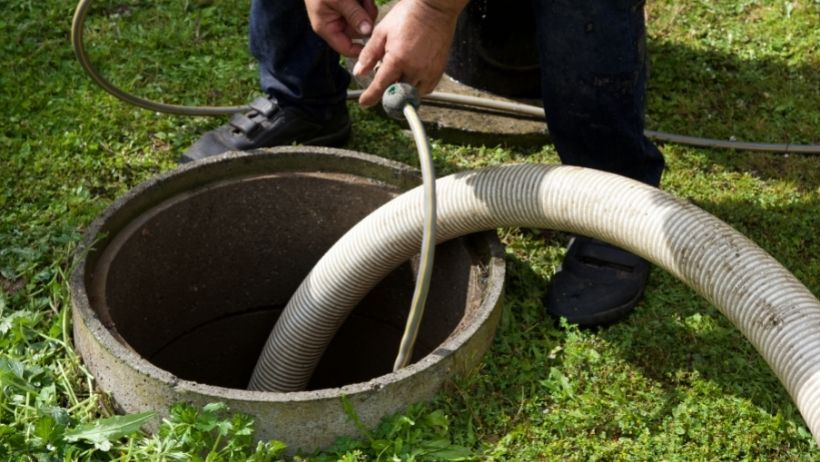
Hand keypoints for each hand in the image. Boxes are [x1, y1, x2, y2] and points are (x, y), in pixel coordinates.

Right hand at [304, 0, 377, 56]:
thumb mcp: (339, 0)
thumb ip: (354, 15)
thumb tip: (368, 32)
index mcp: (327, 28)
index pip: (346, 48)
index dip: (361, 50)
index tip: (376, 42)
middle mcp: (336, 23)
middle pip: (360, 32)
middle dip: (365, 17)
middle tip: (363, 2)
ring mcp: (344, 14)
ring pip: (365, 18)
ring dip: (366, 5)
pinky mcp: (351, 4)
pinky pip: (364, 7)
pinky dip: (365, 0)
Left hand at [352, 0, 466, 106]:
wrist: (435, 8)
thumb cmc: (408, 15)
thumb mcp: (382, 31)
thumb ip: (369, 54)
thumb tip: (358, 72)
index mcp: (397, 59)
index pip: (380, 86)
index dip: (370, 97)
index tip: (364, 102)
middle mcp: (414, 69)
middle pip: (397, 92)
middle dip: (388, 91)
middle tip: (383, 84)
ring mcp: (429, 71)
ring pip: (412, 93)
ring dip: (403, 90)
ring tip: (399, 76)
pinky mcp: (439, 71)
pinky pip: (426, 89)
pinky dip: (417, 88)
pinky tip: (411, 76)